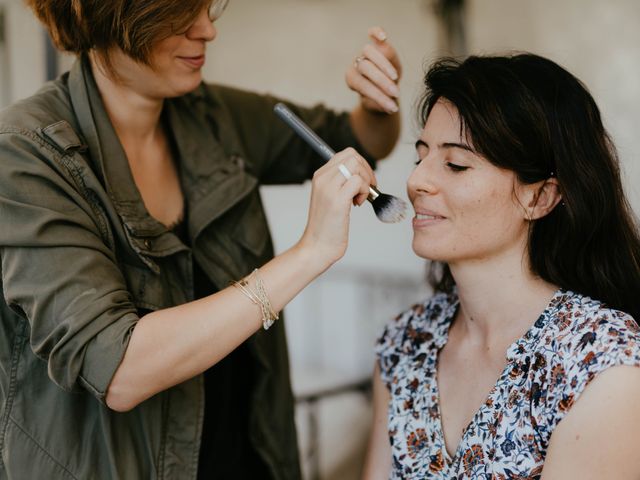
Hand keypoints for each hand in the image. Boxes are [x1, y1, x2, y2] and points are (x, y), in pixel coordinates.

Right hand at [298, 148, 375, 266]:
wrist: (317, 247)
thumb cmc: (327, 227)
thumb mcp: (331, 198)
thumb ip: (341, 184)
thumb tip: (362, 174)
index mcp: (320, 176)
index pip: (345, 154)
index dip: (361, 165)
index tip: (364, 182)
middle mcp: (322, 178)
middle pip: (352, 156)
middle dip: (366, 170)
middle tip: (367, 188)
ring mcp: (329, 188)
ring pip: (356, 166)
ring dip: (366, 181)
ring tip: (360, 198)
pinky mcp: (337, 200)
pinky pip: (359, 182)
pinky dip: (365, 192)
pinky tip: (358, 204)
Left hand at [346, 26, 401, 114]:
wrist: (381, 88)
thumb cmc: (379, 97)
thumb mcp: (379, 104)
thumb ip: (381, 104)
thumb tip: (390, 107)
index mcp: (352, 79)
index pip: (363, 85)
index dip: (378, 96)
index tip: (392, 107)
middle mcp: (356, 64)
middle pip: (366, 68)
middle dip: (381, 82)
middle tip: (396, 93)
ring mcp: (365, 52)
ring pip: (370, 52)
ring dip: (384, 65)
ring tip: (396, 78)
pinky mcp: (376, 43)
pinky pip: (373, 32)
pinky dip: (376, 32)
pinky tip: (382, 37)